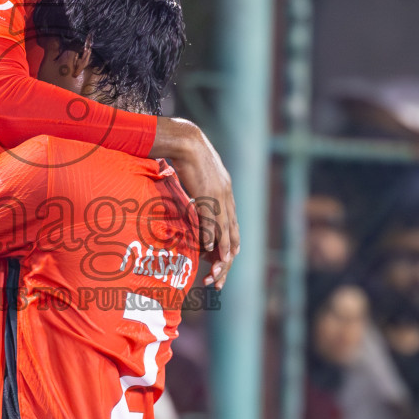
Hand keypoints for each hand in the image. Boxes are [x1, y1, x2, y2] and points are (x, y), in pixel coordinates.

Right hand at [153, 118, 238, 288]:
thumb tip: (194, 203)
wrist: (185, 139)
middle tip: (220, 280)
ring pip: (225, 233)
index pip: (233, 227)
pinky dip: (211, 238)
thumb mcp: (199, 176)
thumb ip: (202, 191)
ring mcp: (218, 197)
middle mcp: (227, 198)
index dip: (230, 247)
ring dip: (221, 256)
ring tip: (217, 273)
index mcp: (226, 194)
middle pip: (233, 235)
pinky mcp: (207, 195)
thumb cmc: (187, 155)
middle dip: (228, 261)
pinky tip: (208, 251)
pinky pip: (211, 222)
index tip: (224, 263)